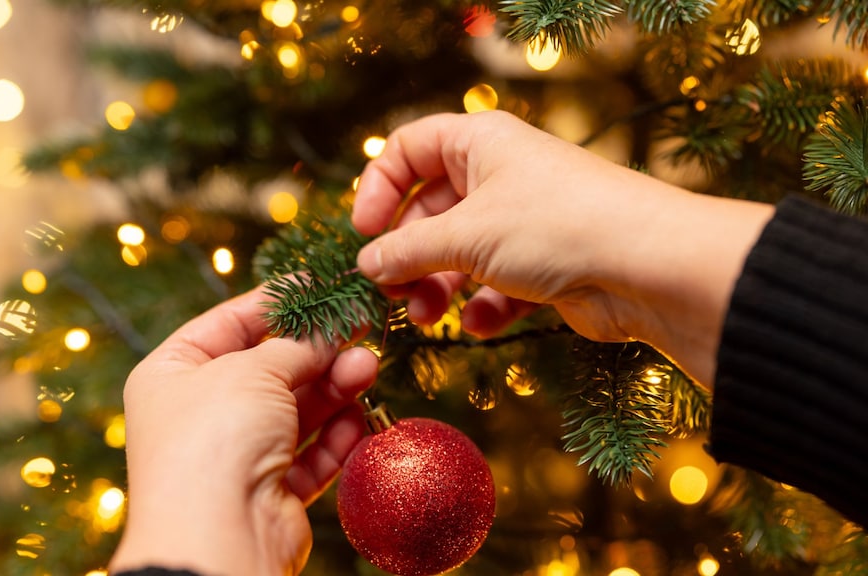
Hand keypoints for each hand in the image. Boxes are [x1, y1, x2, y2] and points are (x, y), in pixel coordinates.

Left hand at [109, 287, 377, 575]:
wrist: (216, 538)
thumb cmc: (214, 440)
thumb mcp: (252, 370)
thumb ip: (297, 345)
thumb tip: (332, 326)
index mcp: (173, 373)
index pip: (230, 323)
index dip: (278, 303)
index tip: (323, 285)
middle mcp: (201, 412)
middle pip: (271, 367)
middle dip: (318, 350)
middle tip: (362, 328)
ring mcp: (235, 454)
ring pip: (297, 410)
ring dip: (335, 388)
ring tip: (367, 369)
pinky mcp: (270, 492)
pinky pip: (309, 455)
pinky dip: (335, 437)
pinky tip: (357, 418)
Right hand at [352, 111, 772, 385]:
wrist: (648, 268)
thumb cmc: (556, 227)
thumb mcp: (466, 235)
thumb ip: (407, 249)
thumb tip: (366, 264)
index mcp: (479, 143)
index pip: (409, 150)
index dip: (379, 189)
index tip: (363, 232)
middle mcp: (501, 176)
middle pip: (430, 211)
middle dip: (408, 255)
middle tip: (391, 293)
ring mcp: (524, 222)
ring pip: (459, 254)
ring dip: (438, 288)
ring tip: (428, 318)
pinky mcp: (544, 266)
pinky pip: (496, 285)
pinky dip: (484, 307)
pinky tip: (482, 324)